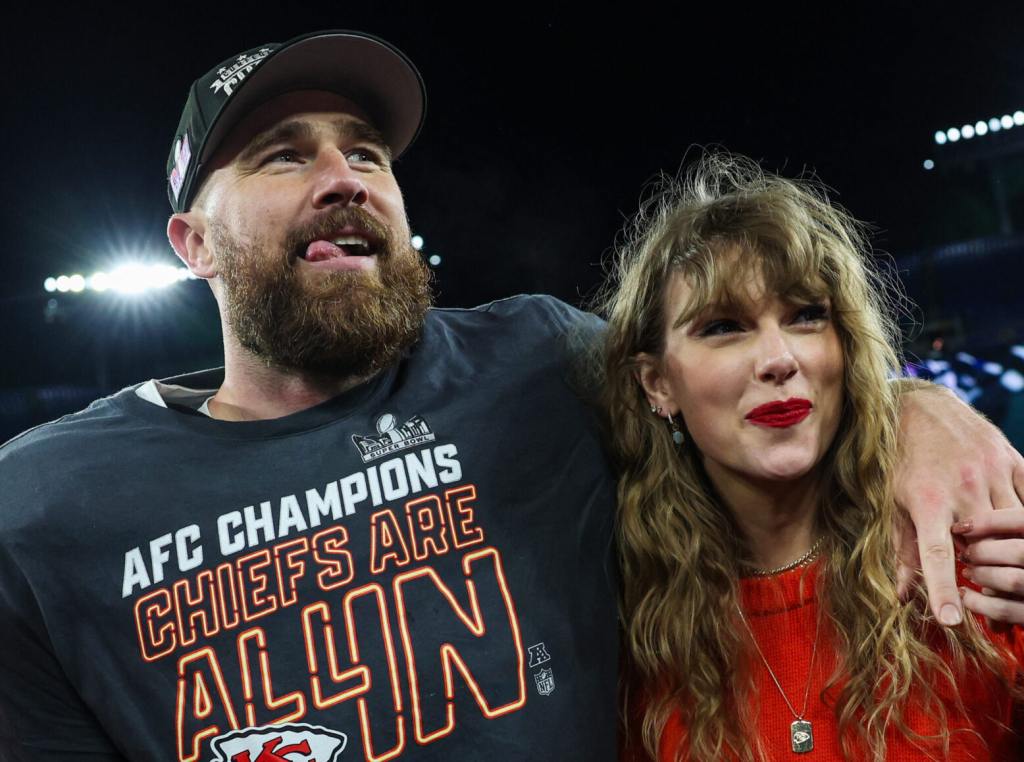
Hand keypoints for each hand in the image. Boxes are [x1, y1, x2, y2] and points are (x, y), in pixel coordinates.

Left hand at [893, 382, 1023, 624]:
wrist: (918, 405)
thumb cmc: (898, 458)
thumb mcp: (891, 502)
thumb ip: (901, 549)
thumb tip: (903, 596)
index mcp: (927, 500)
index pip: (936, 555)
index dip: (943, 590)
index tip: (952, 621)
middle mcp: (964, 487)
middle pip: (987, 545)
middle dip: (986, 570)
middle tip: (981, 582)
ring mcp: (993, 471)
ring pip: (1016, 525)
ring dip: (1010, 548)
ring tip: (997, 557)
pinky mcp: (1013, 459)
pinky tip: (1016, 531)